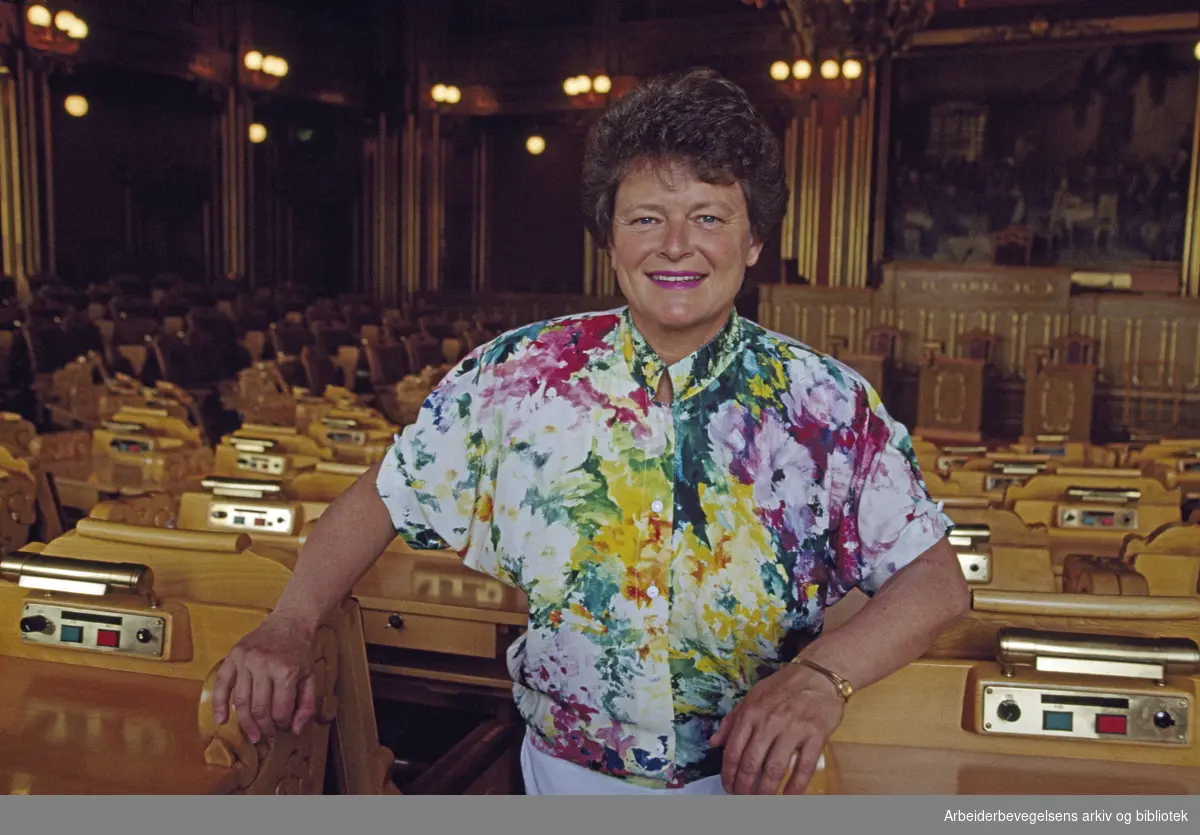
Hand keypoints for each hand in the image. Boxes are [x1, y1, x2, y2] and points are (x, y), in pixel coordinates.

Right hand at [210, 611, 318, 743]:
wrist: (290, 621)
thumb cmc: (301, 651)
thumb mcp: (311, 676)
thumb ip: (307, 705)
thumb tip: (296, 730)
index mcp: (286, 671)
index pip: (280, 710)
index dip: (281, 725)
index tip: (282, 728)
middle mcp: (264, 665)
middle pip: (258, 709)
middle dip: (263, 728)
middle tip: (265, 737)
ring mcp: (246, 660)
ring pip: (241, 701)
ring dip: (245, 723)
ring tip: (251, 734)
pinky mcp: (233, 655)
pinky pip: (221, 683)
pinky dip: (219, 703)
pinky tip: (221, 719)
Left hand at [710, 662, 844, 794]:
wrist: (818, 674)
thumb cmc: (783, 686)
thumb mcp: (752, 696)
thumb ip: (732, 720)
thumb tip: (714, 743)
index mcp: (750, 713)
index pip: (733, 750)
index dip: (728, 773)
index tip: (728, 786)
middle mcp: (769, 722)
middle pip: (752, 763)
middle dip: (744, 786)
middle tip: (743, 798)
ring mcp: (793, 729)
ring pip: (775, 768)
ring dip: (767, 790)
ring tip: (762, 801)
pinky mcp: (815, 735)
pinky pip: (804, 766)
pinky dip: (796, 785)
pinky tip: (790, 796)